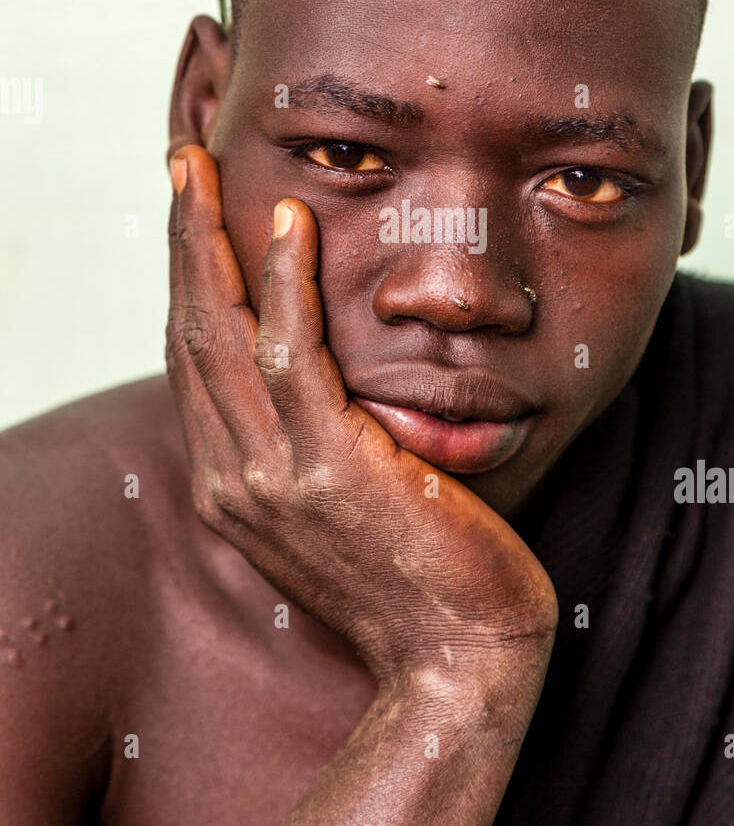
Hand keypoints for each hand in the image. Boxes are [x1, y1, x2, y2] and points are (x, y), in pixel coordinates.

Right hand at [165, 145, 557, 688]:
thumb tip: (325, 387)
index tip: (193, 222)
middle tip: (182, 168)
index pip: (195, 366)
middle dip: (180, 245)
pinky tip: (293, 224)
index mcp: (234, 489)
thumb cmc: (420, 580)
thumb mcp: (345, 511)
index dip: (188, 284)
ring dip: (208, 243)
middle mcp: (235, 481)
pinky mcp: (331, 467)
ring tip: (204, 170)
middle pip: (191, 336)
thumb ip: (316, 448)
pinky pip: (293, 355)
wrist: (461, 658)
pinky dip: (288, 282)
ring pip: (222, 334)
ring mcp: (274, 477)